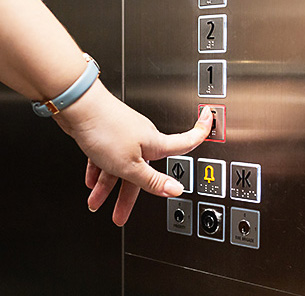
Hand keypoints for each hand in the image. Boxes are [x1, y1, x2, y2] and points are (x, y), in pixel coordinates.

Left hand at [55, 79, 211, 225]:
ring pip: (120, 165)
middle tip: (121, 214)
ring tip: (95, 201)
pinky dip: (99, 170)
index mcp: (154, 143)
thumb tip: (176, 190)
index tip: (209, 122)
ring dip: (108, 185)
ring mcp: (124, 134)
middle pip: (143, 168)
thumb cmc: (106, 129)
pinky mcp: (107, 132)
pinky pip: (106, 156)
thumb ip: (152, 180)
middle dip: (131, 193)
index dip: (199, 133)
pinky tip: (91, 180)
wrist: (79, 106)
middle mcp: (141, 137)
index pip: (184, 142)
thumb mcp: (130, 166)